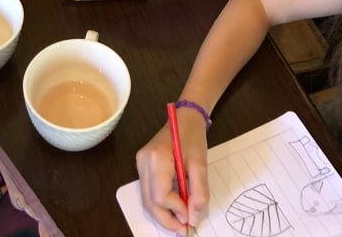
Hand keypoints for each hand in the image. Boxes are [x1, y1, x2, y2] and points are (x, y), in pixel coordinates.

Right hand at [136, 115, 208, 232]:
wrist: (185, 116)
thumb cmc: (193, 136)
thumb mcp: (201, 164)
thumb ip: (199, 192)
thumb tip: (193, 217)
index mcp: (157, 158)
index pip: (160, 195)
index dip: (175, 210)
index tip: (190, 216)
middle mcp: (143, 162)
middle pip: (149, 202)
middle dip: (167, 219)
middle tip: (184, 229)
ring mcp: (140, 163)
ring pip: (147, 199)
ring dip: (163, 213)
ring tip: (181, 219)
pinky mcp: (142, 165)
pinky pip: (148, 191)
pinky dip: (161, 203)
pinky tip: (174, 206)